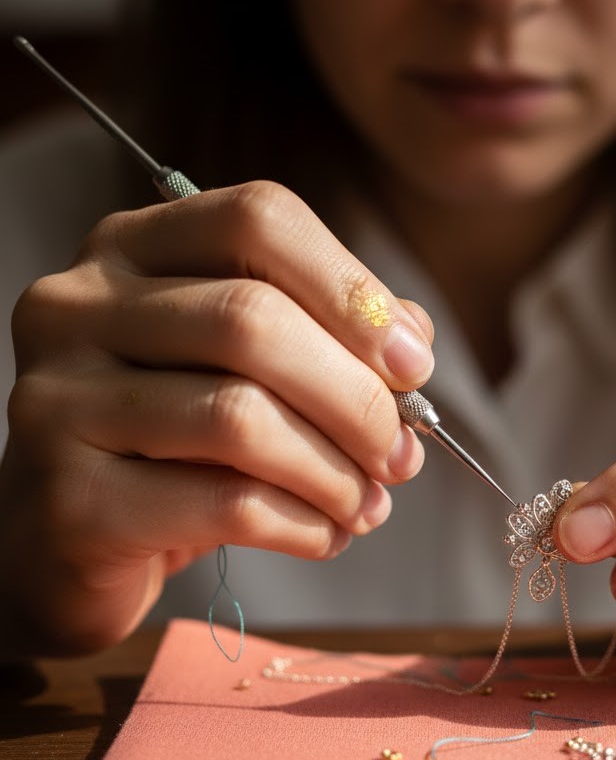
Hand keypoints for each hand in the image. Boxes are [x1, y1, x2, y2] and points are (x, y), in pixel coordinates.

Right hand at [1, 181, 433, 654]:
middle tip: (403, 455)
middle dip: (356, 398)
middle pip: (253, 320)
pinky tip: (326, 534)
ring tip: (370, 503)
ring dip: (335, 471)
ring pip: (240, 416)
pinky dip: (302, 524)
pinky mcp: (70, 500)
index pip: (257, 219)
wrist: (73, 540)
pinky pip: (223, 503)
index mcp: (132, 247)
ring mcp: (57, 400)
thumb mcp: (251, 365)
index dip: (353, 290)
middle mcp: (76, 305)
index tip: (414, 364)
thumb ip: (332, 332)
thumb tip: (412, 339)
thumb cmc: (179, 439)